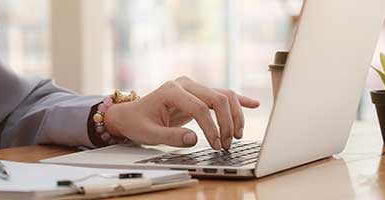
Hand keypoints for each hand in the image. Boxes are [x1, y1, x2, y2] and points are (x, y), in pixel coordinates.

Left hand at [104, 76, 259, 149]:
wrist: (130, 114)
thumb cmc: (138, 123)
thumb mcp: (149, 133)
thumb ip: (170, 137)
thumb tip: (194, 140)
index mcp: (172, 90)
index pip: (200, 107)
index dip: (211, 127)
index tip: (215, 144)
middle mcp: (185, 84)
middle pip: (217, 98)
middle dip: (226, 123)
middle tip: (226, 144)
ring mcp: (193, 87)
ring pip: (223, 96)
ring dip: (234, 115)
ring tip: (237, 136)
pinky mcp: (199, 93)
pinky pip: (222, 95)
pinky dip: (238, 101)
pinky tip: (254, 104)